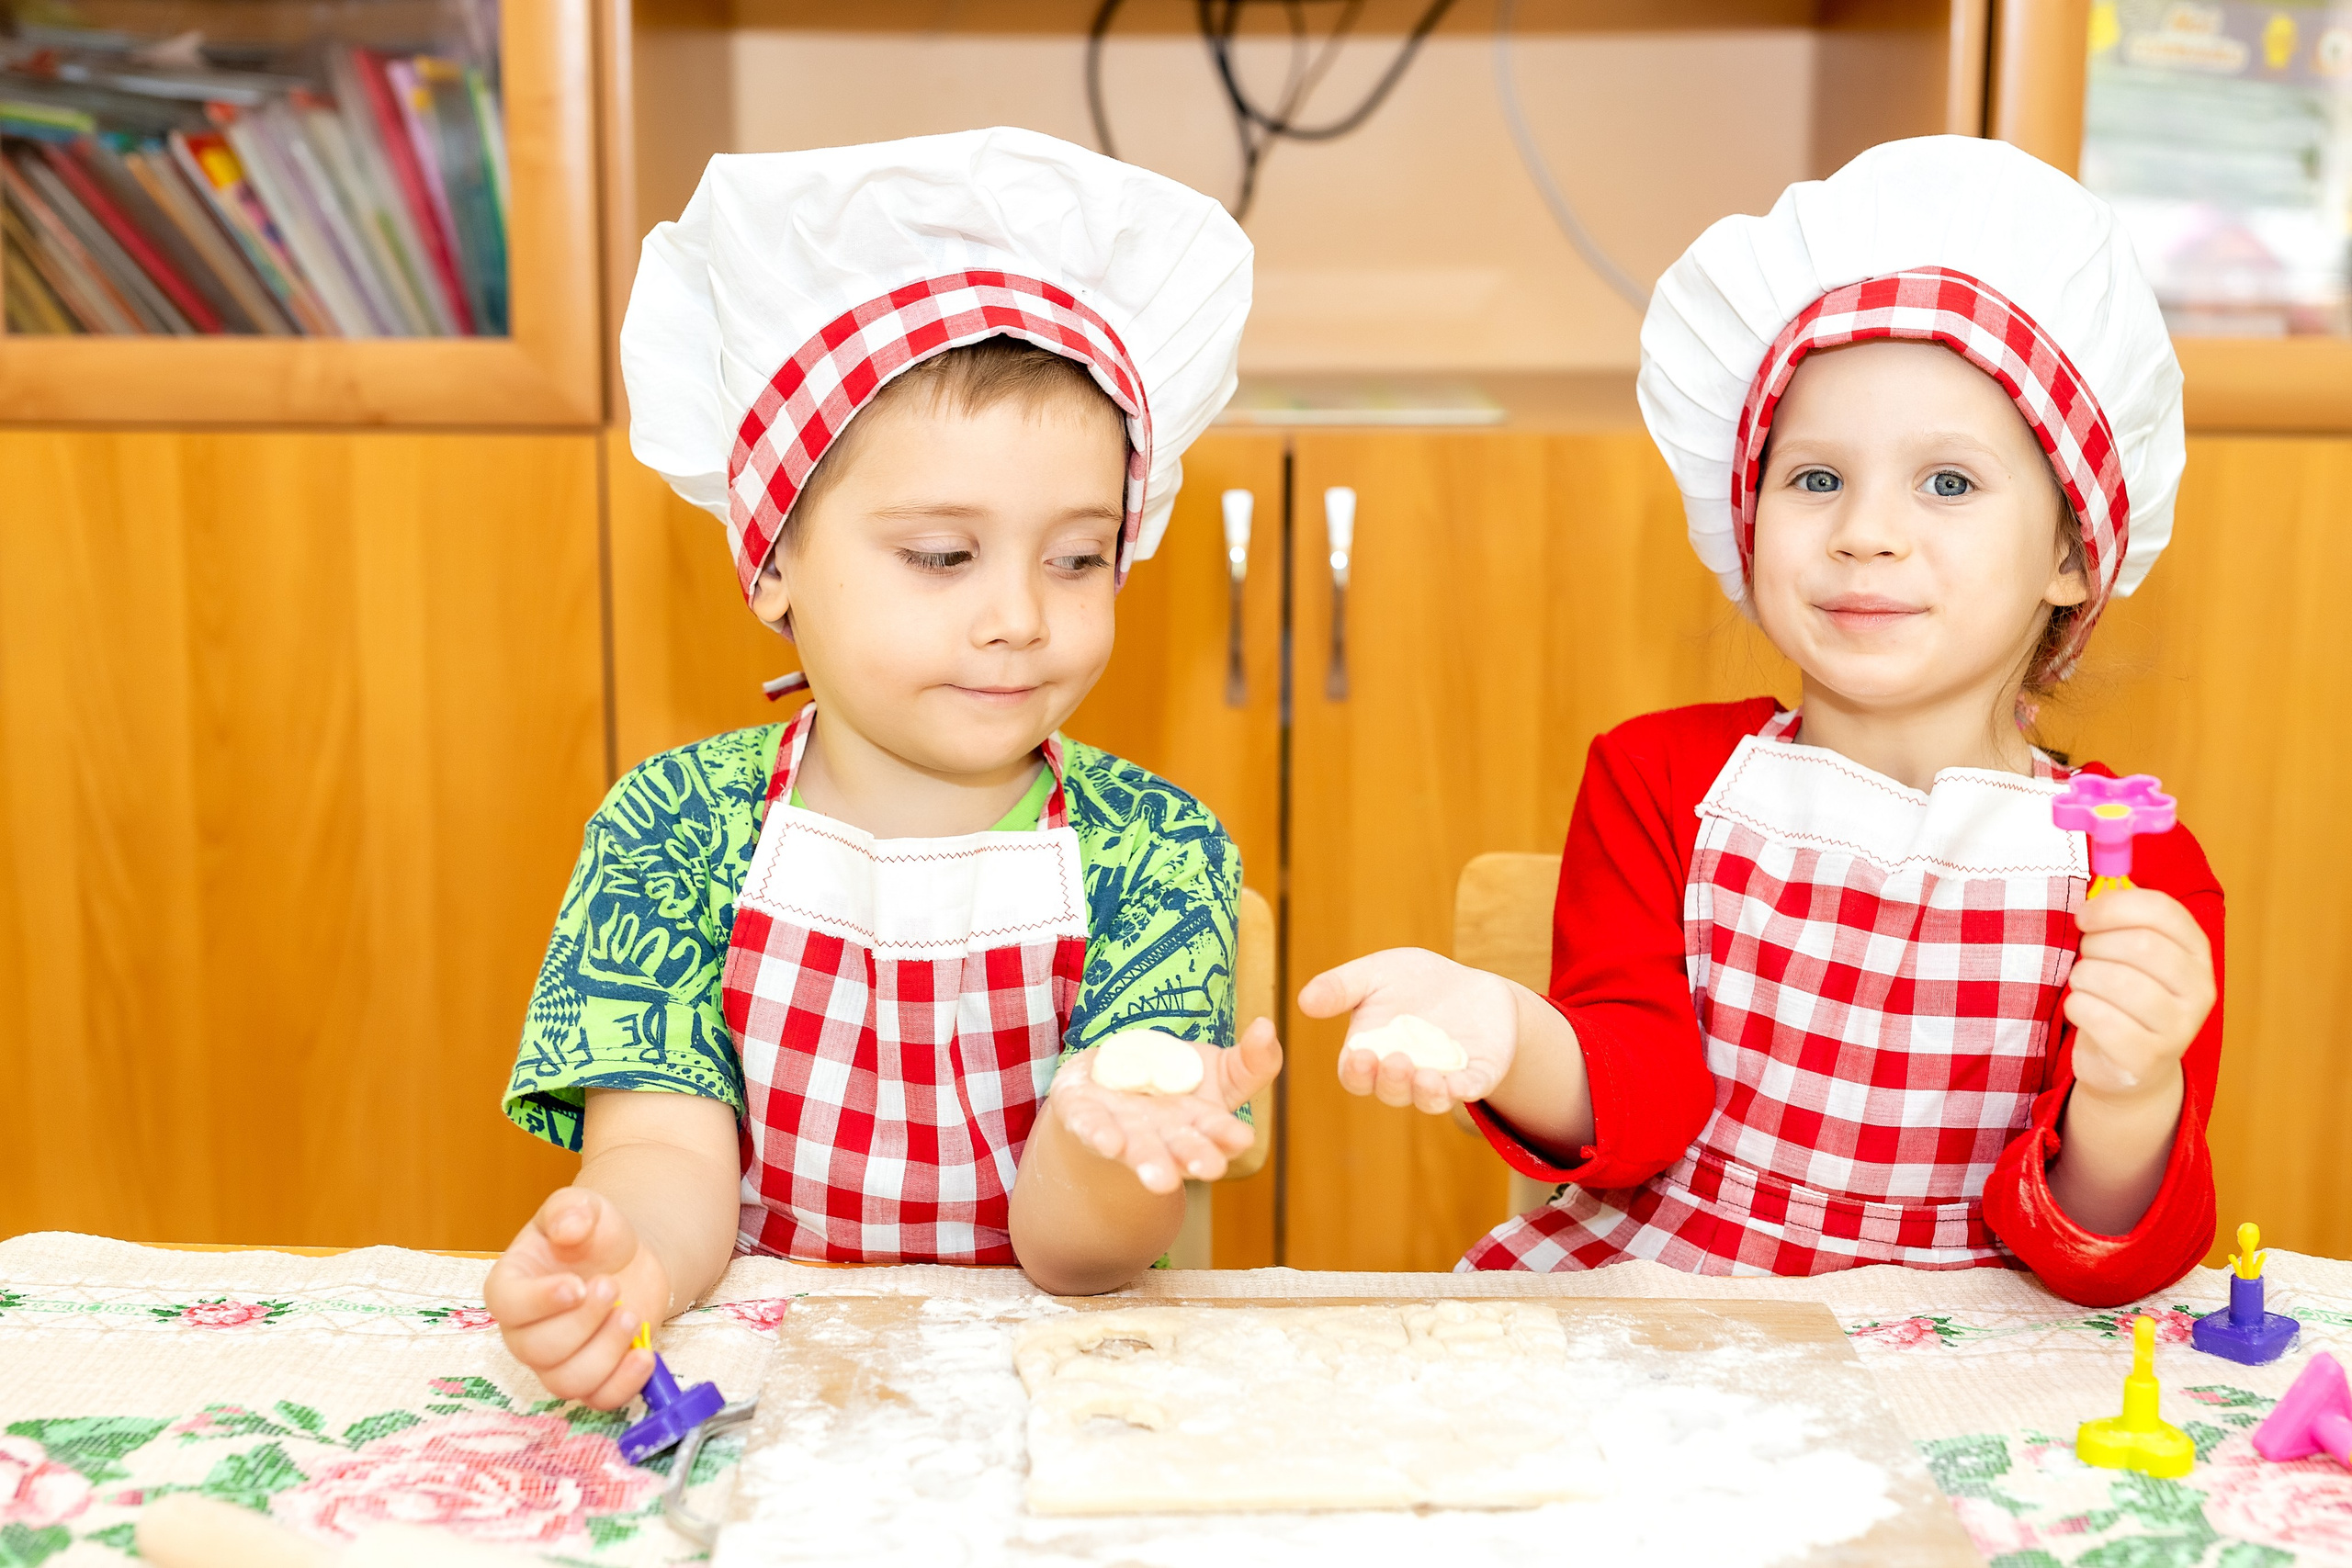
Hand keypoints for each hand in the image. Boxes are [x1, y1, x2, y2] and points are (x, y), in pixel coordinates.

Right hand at [483, 1187, 661, 1409]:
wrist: (627, 1259)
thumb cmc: (593, 1235)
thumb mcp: (582, 1207)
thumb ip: (570, 1209)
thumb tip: (568, 1227)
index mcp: (511, 1287)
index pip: (507, 1305)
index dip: (539, 1301)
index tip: (576, 1285)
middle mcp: (525, 1332)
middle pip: (538, 1349)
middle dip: (582, 1322)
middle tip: (613, 1287)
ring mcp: (557, 1361)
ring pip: (567, 1381)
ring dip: (605, 1353)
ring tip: (632, 1315)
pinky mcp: (592, 1378)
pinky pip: (598, 1400)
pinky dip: (623, 1385)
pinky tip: (645, 1355)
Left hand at [1050, 1017, 1282, 1194]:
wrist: (1110, 1084)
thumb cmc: (1173, 1082)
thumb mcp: (1218, 1069)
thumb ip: (1251, 1060)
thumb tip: (1267, 1026)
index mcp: (1198, 1126)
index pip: (1217, 1132)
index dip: (1227, 1136)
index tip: (1241, 1138)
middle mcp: (1162, 1137)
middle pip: (1180, 1150)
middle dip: (1192, 1158)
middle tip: (1208, 1170)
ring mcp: (1123, 1130)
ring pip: (1137, 1148)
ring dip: (1149, 1162)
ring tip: (1159, 1178)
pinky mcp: (1084, 1117)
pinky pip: (1090, 1127)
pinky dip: (1099, 1134)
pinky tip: (1108, 1142)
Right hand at [1299, 947, 1515, 1113]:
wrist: (1471, 985)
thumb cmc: (1415, 981)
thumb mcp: (1377, 973)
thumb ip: (1342, 987)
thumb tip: (1303, 1001)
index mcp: (1373, 1054)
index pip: (1357, 1076)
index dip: (1356, 1072)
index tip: (1360, 1056)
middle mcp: (1405, 1075)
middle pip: (1392, 1091)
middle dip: (1392, 1081)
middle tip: (1398, 1061)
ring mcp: (1441, 1078)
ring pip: (1429, 1099)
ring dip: (1425, 1094)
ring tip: (1427, 1077)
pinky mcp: (1476, 1075)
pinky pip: (1470, 1089)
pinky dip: (1465, 1091)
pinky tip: (1462, 1085)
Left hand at [2064, 888, 2214, 1102]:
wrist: (2131, 1068)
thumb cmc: (2123, 997)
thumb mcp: (2131, 954)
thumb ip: (2122, 917)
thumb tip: (2103, 879)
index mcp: (2196, 953)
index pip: (2162, 911)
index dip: (2114, 906)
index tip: (2084, 916)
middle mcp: (2199, 989)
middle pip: (2141, 945)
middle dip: (2096, 945)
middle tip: (2085, 957)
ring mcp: (2179, 1028)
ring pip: (2116, 981)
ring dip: (2084, 976)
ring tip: (2084, 984)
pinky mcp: (2148, 1058)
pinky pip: (2099, 1018)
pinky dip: (2077, 1008)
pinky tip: (2082, 1011)